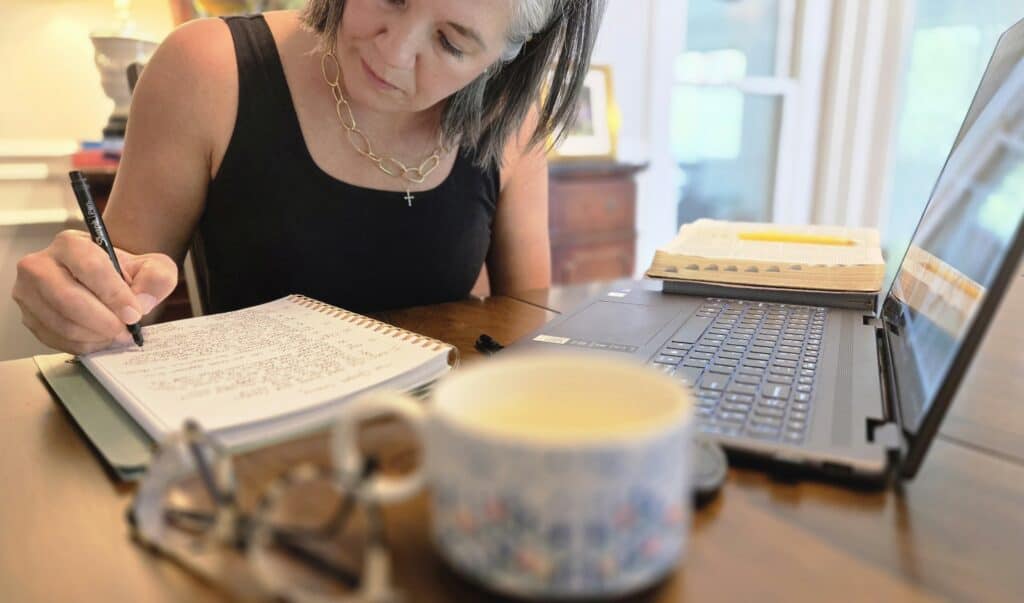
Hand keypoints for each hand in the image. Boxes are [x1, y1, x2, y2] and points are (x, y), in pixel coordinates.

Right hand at [12, 230, 178, 354]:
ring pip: (61, 323)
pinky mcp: (28, 317)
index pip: (89, 268)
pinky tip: (99, 338)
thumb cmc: (123, 272)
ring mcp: (28, 293)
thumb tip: (142, 302)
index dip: (114, 295)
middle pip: (69, 299)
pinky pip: (54, 339)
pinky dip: (82, 345)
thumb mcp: (151, 266)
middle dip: (104, 321)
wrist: (103, 282)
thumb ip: (156, 278)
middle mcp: (40, 265)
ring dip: (95, 335)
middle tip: (125, 330)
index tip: (134, 314)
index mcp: (70, 243)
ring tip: (115, 334)